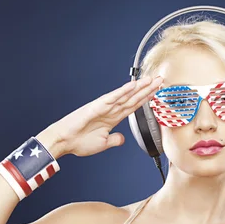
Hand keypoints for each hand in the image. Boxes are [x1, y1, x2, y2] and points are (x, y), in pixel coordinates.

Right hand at [40, 76, 162, 157]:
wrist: (64, 142)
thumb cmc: (79, 142)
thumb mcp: (103, 143)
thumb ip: (114, 139)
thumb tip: (123, 138)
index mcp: (112, 118)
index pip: (133, 106)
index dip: (145, 99)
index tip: (156, 93)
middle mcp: (110, 110)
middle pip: (133, 98)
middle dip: (147, 90)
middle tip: (160, 80)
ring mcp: (104, 107)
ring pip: (126, 95)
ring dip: (139, 87)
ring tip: (152, 80)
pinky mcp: (97, 106)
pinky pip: (113, 97)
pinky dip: (123, 91)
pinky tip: (133, 85)